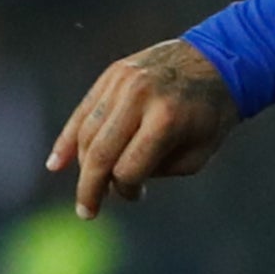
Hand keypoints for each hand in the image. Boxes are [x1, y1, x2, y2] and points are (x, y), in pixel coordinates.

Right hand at [46, 39, 237, 216]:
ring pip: (87, 132)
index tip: (136, 196)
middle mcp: (139, 98)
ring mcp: (122, 82)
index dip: (127, 189)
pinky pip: (84, 110)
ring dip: (81, 166)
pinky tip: (56, 163)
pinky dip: (69, 138)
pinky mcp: (112, 75)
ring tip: (87, 191)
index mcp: (165, 120)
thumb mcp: (199, 152)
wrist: (218, 61)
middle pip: (99, 152)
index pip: (129, 167)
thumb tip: (117, 181)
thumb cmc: (212, 115)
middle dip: (90, 188)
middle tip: (88, 213)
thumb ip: (159, 169)